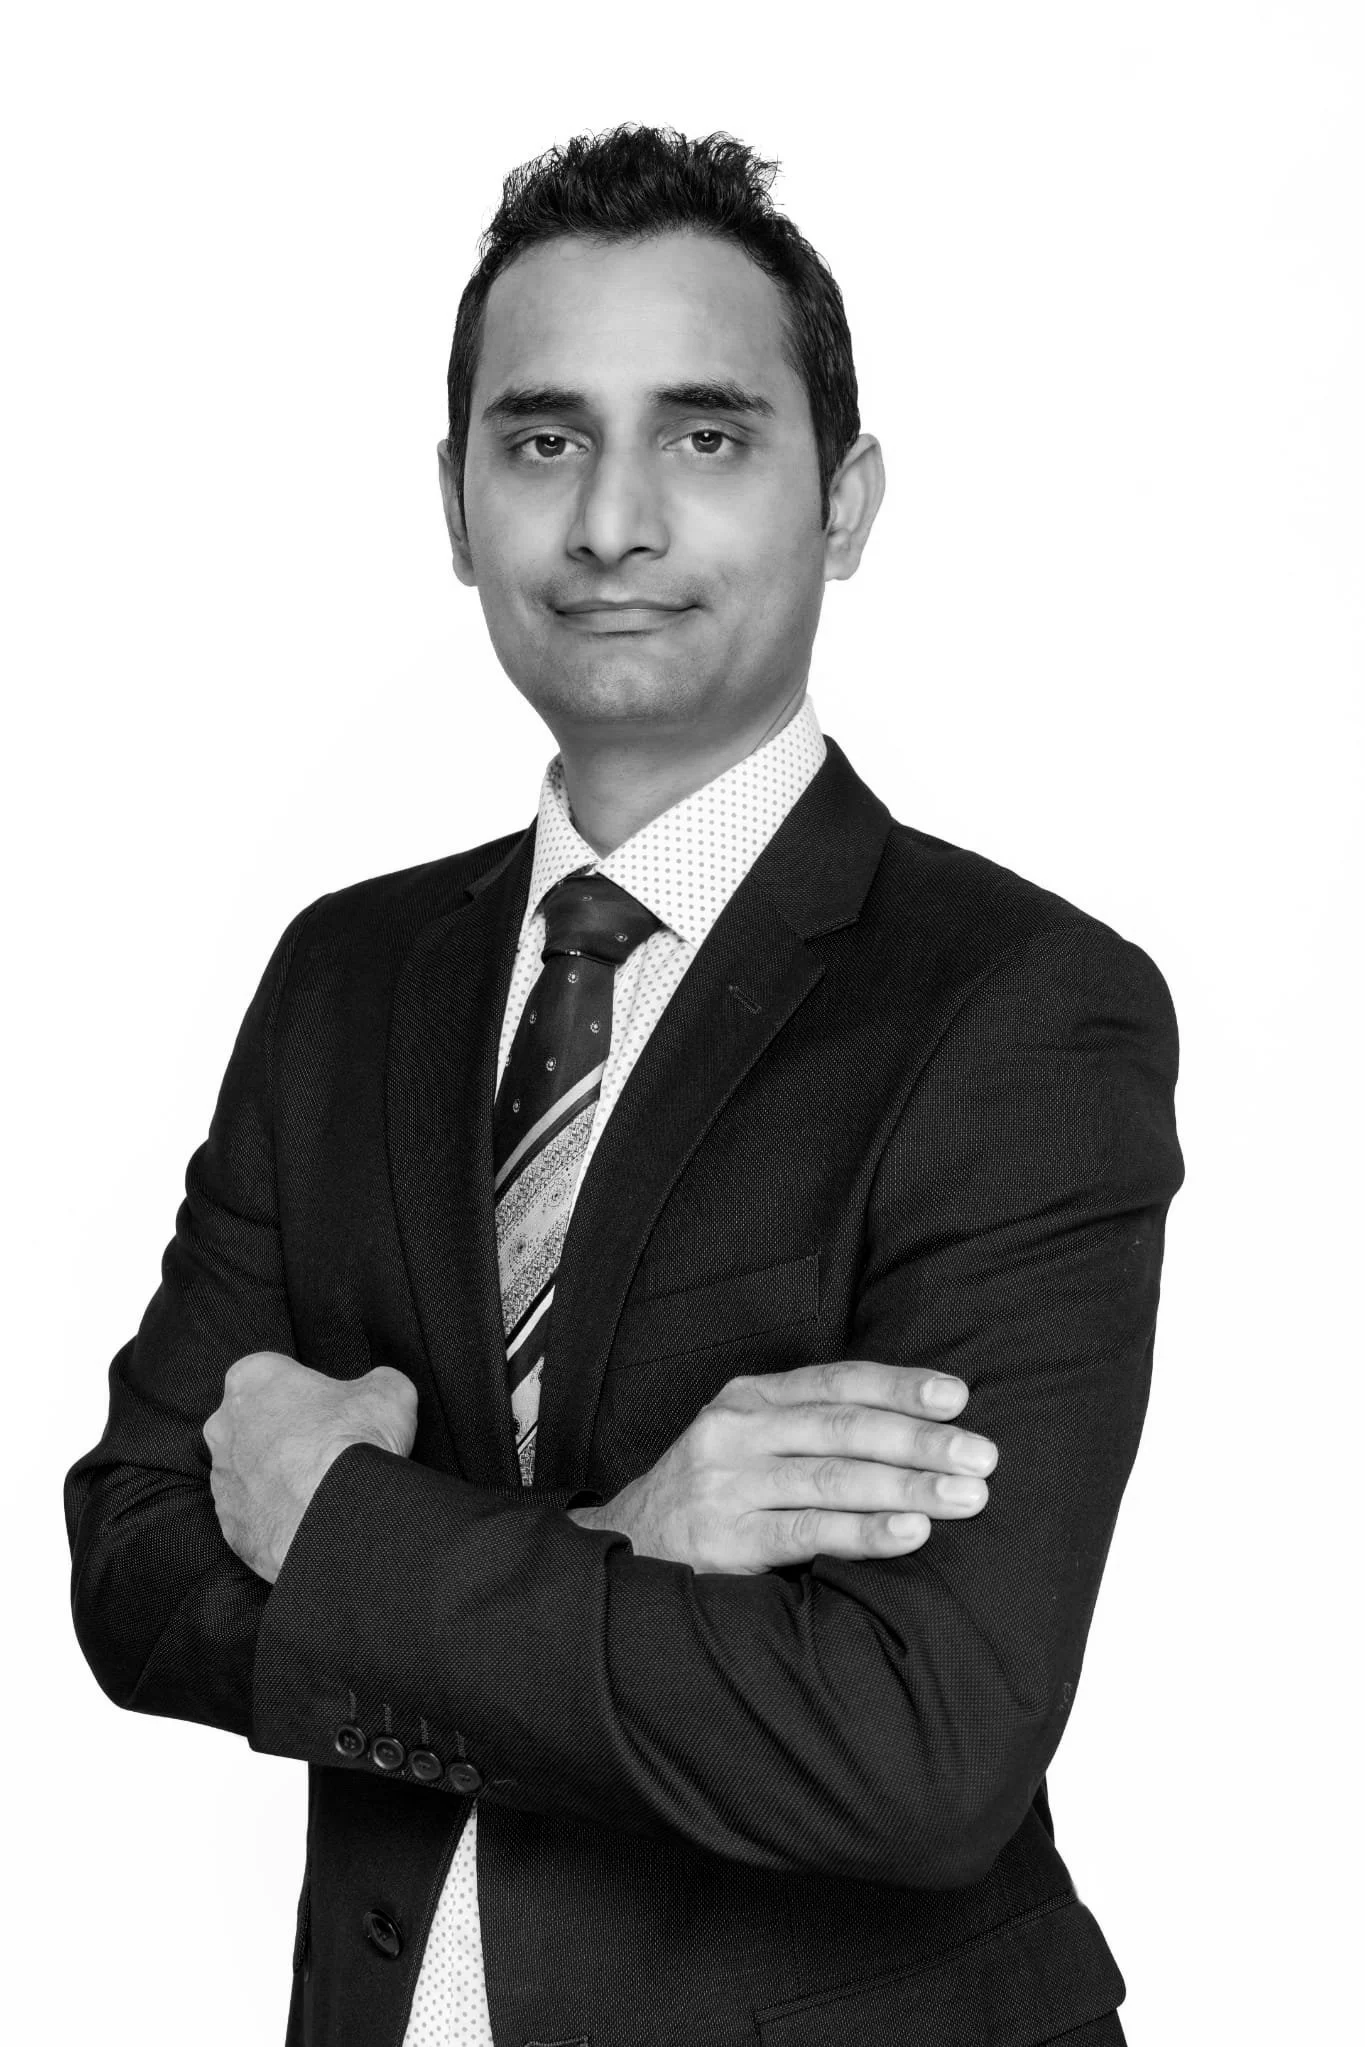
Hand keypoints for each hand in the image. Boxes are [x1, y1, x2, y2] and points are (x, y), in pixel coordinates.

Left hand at [203, 1352, 417, 1583]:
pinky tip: (307, 1519)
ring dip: (276, 1477)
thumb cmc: (354, 1444)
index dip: (305, 1391)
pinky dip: (275, 1517)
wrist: (340, 1517)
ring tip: (320, 1489)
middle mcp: (224, 1425)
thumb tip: (381, 1389)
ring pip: (248, 1472)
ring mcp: (222, 1478)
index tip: (329, 1409)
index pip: (273, 1375)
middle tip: (325, 1448)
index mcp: (253, 1378)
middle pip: (253, 1423)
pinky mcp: (229, 1524)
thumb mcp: (389, 1390)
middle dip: (283, 1434)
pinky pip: (251, 1515)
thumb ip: (377, 1380)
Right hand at [568, 1362, 996, 1573]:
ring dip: (907, 1486)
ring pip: (831, 1478)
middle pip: (843, 1428)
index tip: (958, 1397)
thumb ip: (810, 1430)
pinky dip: (864, 1532)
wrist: (621, 1551)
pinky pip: (806, 1533)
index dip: (899, 1385)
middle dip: (920, 1441)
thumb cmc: (711, 1497)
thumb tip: (919, 1432)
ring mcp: (726, 1484)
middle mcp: (735, 1431)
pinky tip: (910, 1533)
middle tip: (983, 1456)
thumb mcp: (747, 1443)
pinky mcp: (723, 1539)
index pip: (836, 1382)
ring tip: (966, 1497)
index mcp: (748, 1397)